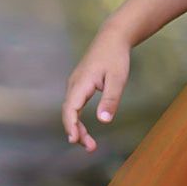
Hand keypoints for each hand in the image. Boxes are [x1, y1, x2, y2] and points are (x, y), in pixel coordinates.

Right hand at [62, 22, 131, 151]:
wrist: (112, 37)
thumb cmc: (116, 57)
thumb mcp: (118, 79)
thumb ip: (111, 100)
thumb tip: (103, 121)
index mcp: (81, 82)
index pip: (70, 108)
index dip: (71, 126)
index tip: (75, 140)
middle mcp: (74, 84)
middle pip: (68, 113)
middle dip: (76, 132)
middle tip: (90, 148)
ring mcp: (75, 84)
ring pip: (70, 110)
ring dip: (77, 128)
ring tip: (90, 144)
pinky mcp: (79, 85)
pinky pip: (74, 106)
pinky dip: (77, 119)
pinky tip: (84, 129)